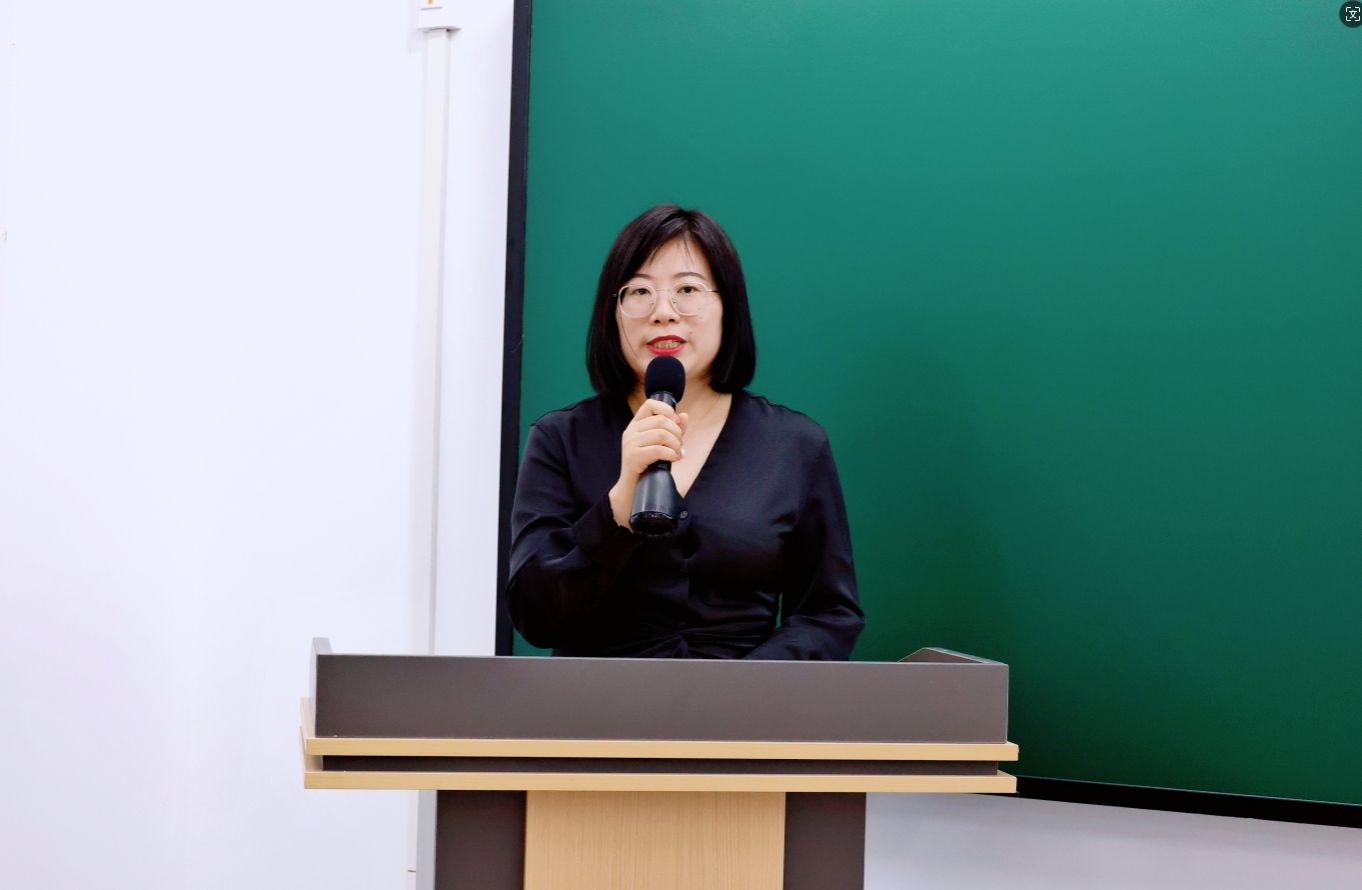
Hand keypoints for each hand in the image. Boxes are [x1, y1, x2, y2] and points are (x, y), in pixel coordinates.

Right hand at [609, 399, 687, 527]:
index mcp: (636, 425)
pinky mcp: (633, 457)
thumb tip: (684, 416)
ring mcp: (630, 444)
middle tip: (679, 445)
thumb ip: (673, 430)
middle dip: (676, 432)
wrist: (632, 490)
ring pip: (661, 434)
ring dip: (675, 444)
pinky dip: (671, 454)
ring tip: (677, 453)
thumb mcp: (661, 445)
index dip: (667, 411)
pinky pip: (658, 449)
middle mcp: (630, 431)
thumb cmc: (648, 466)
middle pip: (661, 420)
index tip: (676, 424)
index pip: (651, 404)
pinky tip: (674, 459)